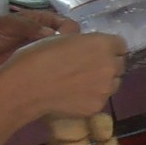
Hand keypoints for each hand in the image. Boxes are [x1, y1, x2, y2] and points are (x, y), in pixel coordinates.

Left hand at [0, 10, 75, 79]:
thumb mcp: (7, 24)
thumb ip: (28, 26)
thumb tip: (51, 34)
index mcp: (45, 22)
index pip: (69, 25)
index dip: (69, 33)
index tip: (60, 43)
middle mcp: (50, 38)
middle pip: (73, 43)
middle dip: (70, 50)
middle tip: (58, 59)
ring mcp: (47, 56)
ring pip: (66, 59)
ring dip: (64, 63)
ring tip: (54, 70)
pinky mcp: (42, 71)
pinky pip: (55, 73)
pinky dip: (56, 75)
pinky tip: (50, 78)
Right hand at [0, 31, 126, 126]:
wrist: (25, 87)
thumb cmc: (37, 56)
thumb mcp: (62, 38)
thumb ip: (83, 41)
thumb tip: (88, 44)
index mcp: (102, 44)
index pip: (120, 45)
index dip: (109, 48)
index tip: (97, 52)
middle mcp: (110, 66)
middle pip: (119, 64)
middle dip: (107, 64)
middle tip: (87, 68)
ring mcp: (105, 88)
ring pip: (113, 83)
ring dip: (102, 81)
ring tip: (80, 83)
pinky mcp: (97, 106)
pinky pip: (100, 99)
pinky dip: (91, 97)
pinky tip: (74, 96)